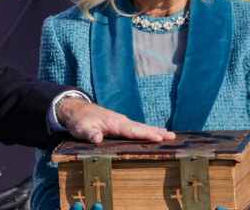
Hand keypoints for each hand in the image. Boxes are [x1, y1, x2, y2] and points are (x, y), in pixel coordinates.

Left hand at [56, 98, 175, 143]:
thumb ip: (90, 133)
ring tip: (170, 135)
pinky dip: (147, 131)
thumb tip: (97, 139)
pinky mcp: (120, 125)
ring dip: (155, 131)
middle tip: (173, 137)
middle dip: (157, 132)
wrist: (76, 110)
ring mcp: (122, 122)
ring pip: (141, 127)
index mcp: (115, 123)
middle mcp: (121, 121)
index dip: (146, 134)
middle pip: (141, 128)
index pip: (133, 130)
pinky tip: (154, 134)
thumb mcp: (82, 128)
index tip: (160, 138)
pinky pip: (137, 128)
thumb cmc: (80, 120)